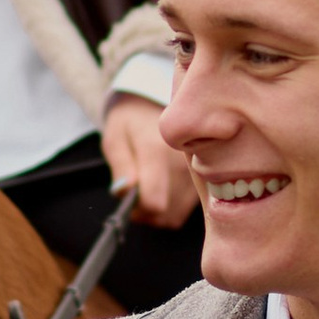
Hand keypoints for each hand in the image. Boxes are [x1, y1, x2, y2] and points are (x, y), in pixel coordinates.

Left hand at [101, 88, 196, 226]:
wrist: (158, 103)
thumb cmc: (132, 121)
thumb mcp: (115, 138)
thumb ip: (120, 165)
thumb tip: (125, 191)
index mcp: (157, 152)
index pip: (154, 202)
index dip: (137, 209)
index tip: (128, 197)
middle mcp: (181, 165)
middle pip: (164, 214)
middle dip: (144, 212)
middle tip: (134, 193)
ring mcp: (196, 173)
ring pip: (174, 215)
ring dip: (157, 212)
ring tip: (147, 190)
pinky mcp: (204, 180)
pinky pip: (184, 210)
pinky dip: (171, 207)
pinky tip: (162, 189)